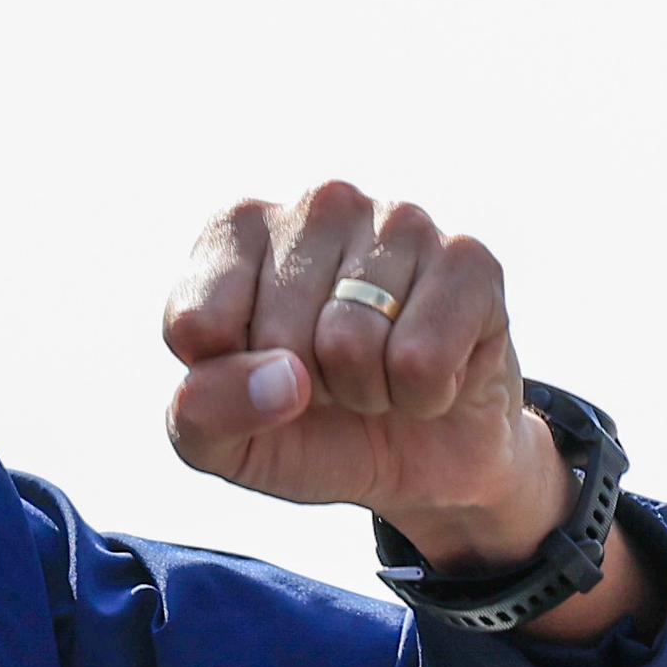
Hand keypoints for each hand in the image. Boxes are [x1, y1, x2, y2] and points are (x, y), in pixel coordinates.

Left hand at [161, 184, 570, 569]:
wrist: (417, 461)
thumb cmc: (300, 431)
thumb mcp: (218, 441)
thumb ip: (201, 411)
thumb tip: (278, 378)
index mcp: (236, 230)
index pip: (197, 323)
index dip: (228, 380)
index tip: (256, 373)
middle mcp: (318, 205)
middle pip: (277, 337)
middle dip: (304, 389)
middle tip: (331, 381)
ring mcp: (400, 222)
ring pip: (350, 344)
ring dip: (366, 393)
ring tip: (379, 373)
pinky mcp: (470, 259)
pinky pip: (422, 358)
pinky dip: (423, 395)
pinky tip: (432, 372)